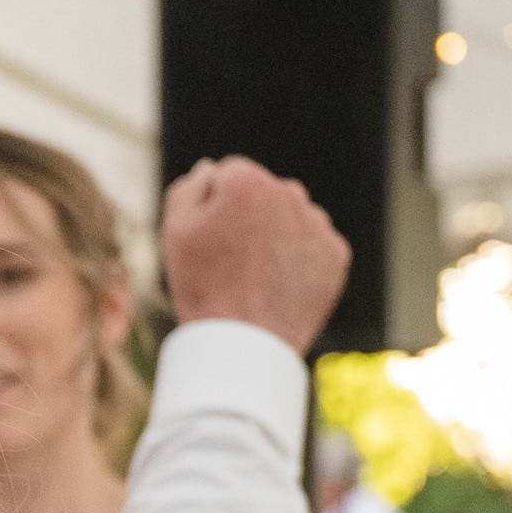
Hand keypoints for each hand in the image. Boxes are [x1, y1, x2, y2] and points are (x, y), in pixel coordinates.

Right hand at [159, 155, 351, 355]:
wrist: (245, 343)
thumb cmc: (203, 286)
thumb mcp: (175, 231)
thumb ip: (189, 188)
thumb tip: (211, 169)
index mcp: (248, 181)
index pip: (228, 173)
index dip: (214, 205)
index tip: (209, 237)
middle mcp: (290, 194)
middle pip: (263, 192)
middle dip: (248, 214)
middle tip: (231, 259)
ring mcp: (318, 224)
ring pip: (290, 216)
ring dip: (275, 233)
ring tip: (255, 274)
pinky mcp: (337, 254)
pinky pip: (312, 244)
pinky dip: (298, 258)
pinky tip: (278, 283)